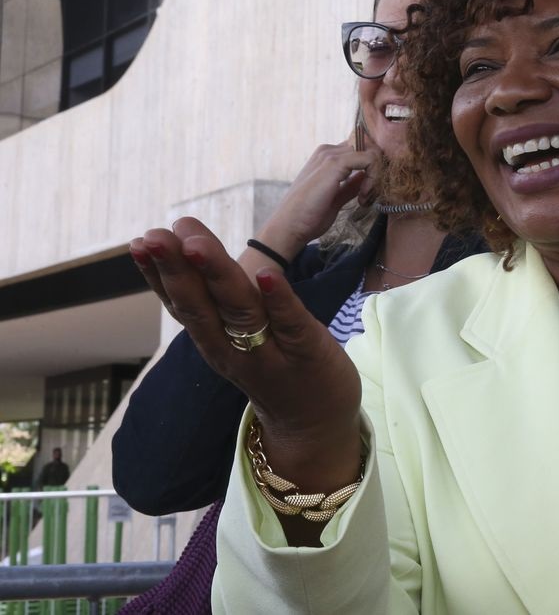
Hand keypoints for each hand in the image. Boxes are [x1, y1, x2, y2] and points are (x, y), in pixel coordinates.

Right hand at [130, 217, 362, 493]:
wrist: (312, 427)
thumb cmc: (273, 368)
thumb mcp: (231, 338)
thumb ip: (211, 300)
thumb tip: (184, 248)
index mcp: (213, 340)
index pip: (181, 305)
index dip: (159, 275)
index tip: (141, 240)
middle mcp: (234, 348)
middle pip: (202, 306)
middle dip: (177, 270)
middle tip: (156, 236)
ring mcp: (271, 351)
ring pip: (239, 311)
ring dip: (218, 276)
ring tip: (198, 245)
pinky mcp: (309, 352)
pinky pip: (291, 324)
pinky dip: (278, 299)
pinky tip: (266, 274)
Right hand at [254, 138, 378, 262]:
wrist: (289, 226)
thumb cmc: (308, 215)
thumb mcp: (335, 197)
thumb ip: (350, 185)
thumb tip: (364, 178)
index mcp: (326, 157)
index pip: (361, 150)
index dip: (373, 169)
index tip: (367, 192)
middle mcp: (328, 151)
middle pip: (369, 149)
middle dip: (377, 172)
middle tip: (368, 195)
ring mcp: (330, 155)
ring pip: (372, 153)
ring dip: (376, 177)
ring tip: (364, 198)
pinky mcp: (334, 163)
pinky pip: (369, 159)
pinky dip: (373, 179)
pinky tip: (362, 198)